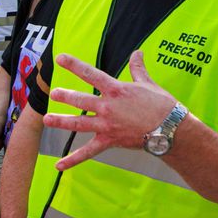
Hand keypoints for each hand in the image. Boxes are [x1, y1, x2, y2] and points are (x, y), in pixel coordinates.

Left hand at [43, 50, 177, 169]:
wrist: (170, 128)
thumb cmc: (162, 104)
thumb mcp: (148, 83)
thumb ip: (138, 68)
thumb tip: (137, 53)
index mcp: (116, 90)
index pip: (91, 74)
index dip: (74, 65)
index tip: (60, 58)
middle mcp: (107, 106)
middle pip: (80, 100)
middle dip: (65, 96)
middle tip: (53, 93)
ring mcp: (106, 125)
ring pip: (78, 124)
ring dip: (61, 121)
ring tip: (47, 120)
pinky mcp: (109, 141)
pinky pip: (88, 152)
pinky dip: (73, 159)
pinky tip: (59, 165)